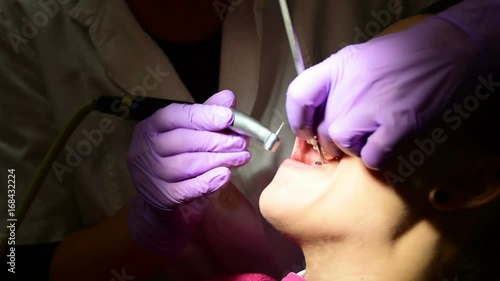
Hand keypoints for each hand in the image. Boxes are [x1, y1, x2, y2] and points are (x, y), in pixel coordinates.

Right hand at [127, 90, 249, 254]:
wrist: (161, 197)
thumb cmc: (178, 157)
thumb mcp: (190, 132)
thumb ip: (207, 114)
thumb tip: (229, 98)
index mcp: (152, 126)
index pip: (176, 116)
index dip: (204, 116)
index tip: (230, 117)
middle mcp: (145, 148)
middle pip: (184, 141)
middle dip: (218, 141)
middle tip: (242, 143)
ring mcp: (150, 174)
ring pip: (188, 165)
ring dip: (219, 160)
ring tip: (241, 157)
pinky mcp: (160, 197)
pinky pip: (187, 189)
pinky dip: (208, 181)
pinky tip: (225, 175)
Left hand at [286, 14, 481, 168]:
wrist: (448, 52)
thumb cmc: (403, 58)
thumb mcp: (359, 60)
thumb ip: (335, 86)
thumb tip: (318, 118)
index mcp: (338, 67)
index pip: (299, 96)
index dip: (298, 120)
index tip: (306, 130)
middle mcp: (351, 86)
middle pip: (322, 128)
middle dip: (332, 141)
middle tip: (351, 137)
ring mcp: (373, 106)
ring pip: (342, 143)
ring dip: (354, 149)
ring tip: (372, 137)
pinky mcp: (397, 124)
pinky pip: (371, 157)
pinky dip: (377, 158)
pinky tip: (387, 144)